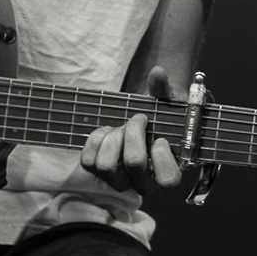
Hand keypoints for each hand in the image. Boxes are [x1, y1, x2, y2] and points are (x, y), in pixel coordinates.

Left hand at [80, 66, 184, 195]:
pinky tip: (108, 131)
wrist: (138, 127)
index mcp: (168, 172)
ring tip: (121, 126)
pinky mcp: (98, 173)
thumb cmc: (158, 120)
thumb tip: (158, 72)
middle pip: (134, 164)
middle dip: (134, 133)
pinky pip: (88, 161)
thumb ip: (164, 90)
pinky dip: (96, 140)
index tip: (160, 137)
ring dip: (113, 138)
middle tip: (138, 119)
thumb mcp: (165, 105)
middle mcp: (143, 183)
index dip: (162, 156)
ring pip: (106, 166)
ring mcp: (119, 180)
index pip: (167, 179)